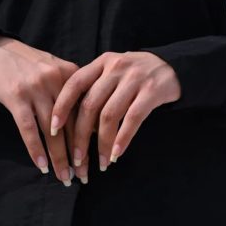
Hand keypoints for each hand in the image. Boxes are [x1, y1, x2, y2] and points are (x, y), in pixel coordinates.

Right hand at [0, 35, 82, 185]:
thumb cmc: (33, 66)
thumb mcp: (59, 72)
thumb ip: (75, 94)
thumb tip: (93, 126)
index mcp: (73, 76)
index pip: (87, 113)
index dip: (93, 139)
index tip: (98, 159)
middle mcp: (57, 82)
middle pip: (72, 125)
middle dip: (79, 154)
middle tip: (84, 176)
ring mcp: (36, 89)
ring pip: (52, 131)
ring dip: (59, 157)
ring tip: (65, 177)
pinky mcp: (16, 97)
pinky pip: (28, 128)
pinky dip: (36, 149)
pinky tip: (42, 165)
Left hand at [50, 51, 181, 175]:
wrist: (173, 66)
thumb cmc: (137, 74)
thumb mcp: (113, 71)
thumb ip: (95, 87)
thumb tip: (73, 122)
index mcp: (102, 63)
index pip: (75, 84)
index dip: (62, 107)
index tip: (53, 128)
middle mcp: (116, 68)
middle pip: (90, 105)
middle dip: (80, 136)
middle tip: (77, 159)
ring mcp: (135, 79)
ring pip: (110, 115)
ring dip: (103, 143)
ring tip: (101, 162)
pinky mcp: (152, 91)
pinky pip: (133, 119)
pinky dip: (122, 139)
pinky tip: (117, 154)